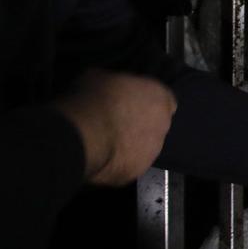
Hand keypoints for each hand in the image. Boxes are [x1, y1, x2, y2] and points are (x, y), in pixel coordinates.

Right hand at [52, 69, 176, 184]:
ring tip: (108, 143)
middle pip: (156, 125)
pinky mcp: (136, 172)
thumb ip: (116, 83)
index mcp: (160, 97)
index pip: (164, 99)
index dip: (147, 101)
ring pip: (145, 148)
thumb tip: (112, 87)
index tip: (132, 102)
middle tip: (117, 123)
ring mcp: (153, 152)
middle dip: (141, 124)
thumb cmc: (94, 99)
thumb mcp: (101, 76)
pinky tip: (102, 158)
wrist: (84, 136)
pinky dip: (119, 163)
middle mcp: (163, 125)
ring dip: (132, 145)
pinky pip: (129, 165)